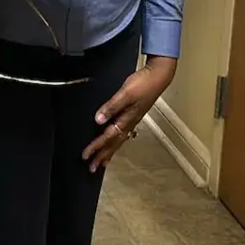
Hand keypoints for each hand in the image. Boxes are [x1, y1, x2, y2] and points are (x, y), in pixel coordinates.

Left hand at [82, 56, 177, 172]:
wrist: (158, 76)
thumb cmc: (143, 84)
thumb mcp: (125, 94)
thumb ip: (111, 107)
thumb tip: (98, 120)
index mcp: (127, 119)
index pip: (108, 137)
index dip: (96, 147)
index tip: (86, 156)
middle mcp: (130, 122)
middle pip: (114, 143)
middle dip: (102, 155)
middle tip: (92, 167)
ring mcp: (132, 119)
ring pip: (119, 140)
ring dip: (109, 151)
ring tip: (102, 161)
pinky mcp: (133, 114)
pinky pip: (122, 132)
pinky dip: (116, 140)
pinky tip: (114, 140)